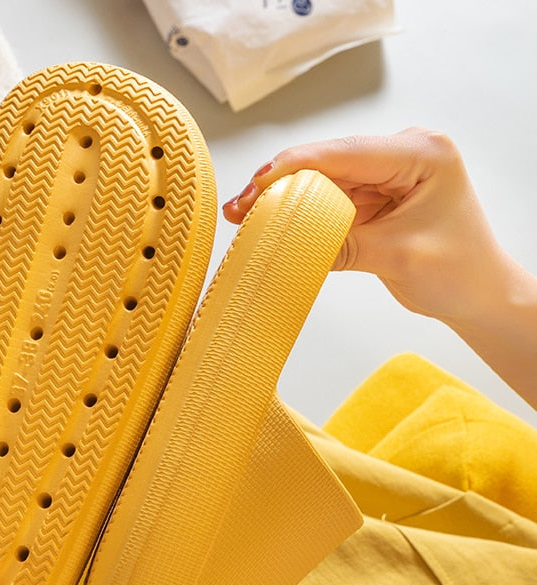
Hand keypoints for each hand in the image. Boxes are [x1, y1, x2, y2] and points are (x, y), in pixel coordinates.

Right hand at [223, 128, 536, 407]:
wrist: (478, 296)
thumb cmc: (460, 272)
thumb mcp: (397, 257)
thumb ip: (342, 245)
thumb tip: (289, 243)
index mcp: (422, 154)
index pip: (346, 152)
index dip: (296, 165)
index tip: (257, 184)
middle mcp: (402, 155)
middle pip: (328, 161)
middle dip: (282, 183)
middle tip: (242, 207)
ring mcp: (385, 175)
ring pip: (323, 180)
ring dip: (287, 200)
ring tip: (248, 216)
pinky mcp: (373, 197)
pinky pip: (330, 200)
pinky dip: (303, 214)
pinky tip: (275, 223)